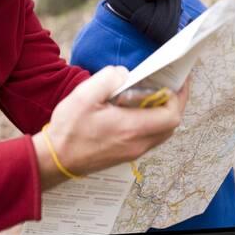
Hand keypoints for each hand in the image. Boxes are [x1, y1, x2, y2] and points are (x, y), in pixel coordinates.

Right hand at [33, 67, 188, 189]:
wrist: (56, 159)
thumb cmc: (69, 129)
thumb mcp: (85, 95)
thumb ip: (109, 78)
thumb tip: (126, 74)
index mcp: (131, 128)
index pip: (171, 115)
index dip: (179, 96)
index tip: (177, 80)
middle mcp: (137, 143)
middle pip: (171, 125)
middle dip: (175, 103)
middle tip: (171, 84)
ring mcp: (133, 151)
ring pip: (162, 132)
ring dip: (164, 113)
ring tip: (156, 93)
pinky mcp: (126, 154)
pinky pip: (150, 137)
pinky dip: (153, 121)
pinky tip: (138, 109)